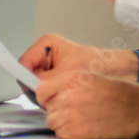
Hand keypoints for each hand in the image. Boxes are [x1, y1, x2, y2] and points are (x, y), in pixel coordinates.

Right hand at [20, 33, 138, 82]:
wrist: (114, 70)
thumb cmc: (97, 65)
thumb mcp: (68, 73)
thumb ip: (47, 79)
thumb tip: (33, 88)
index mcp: (47, 44)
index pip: (25, 61)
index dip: (25, 76)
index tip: (29, 87)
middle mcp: (46, 53)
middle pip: (28, 73)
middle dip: (37, 86)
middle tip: (49, 93)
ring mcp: (50, 64)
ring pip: (36, 82)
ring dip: (45, 91)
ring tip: (60, 92)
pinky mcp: (55, 75)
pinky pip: (45, 87)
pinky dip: (51, 93)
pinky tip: (62, 94)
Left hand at [36, 70, 138, 138]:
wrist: (132, 109)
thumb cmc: (115, 94)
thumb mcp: (88, 77)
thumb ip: (65, 82)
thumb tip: (47, 91)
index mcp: (70, 78)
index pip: (41, 89)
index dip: (46, 95)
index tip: (50, 98)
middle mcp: (67, 95)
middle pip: (46, 105)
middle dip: (56, 107)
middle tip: (72, 108)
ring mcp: (69, 114)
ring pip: (51, 120)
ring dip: (61, 120)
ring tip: (79, 116)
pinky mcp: (73, 131)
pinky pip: (59, 133)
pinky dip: (68, 131)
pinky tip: (82, 125)